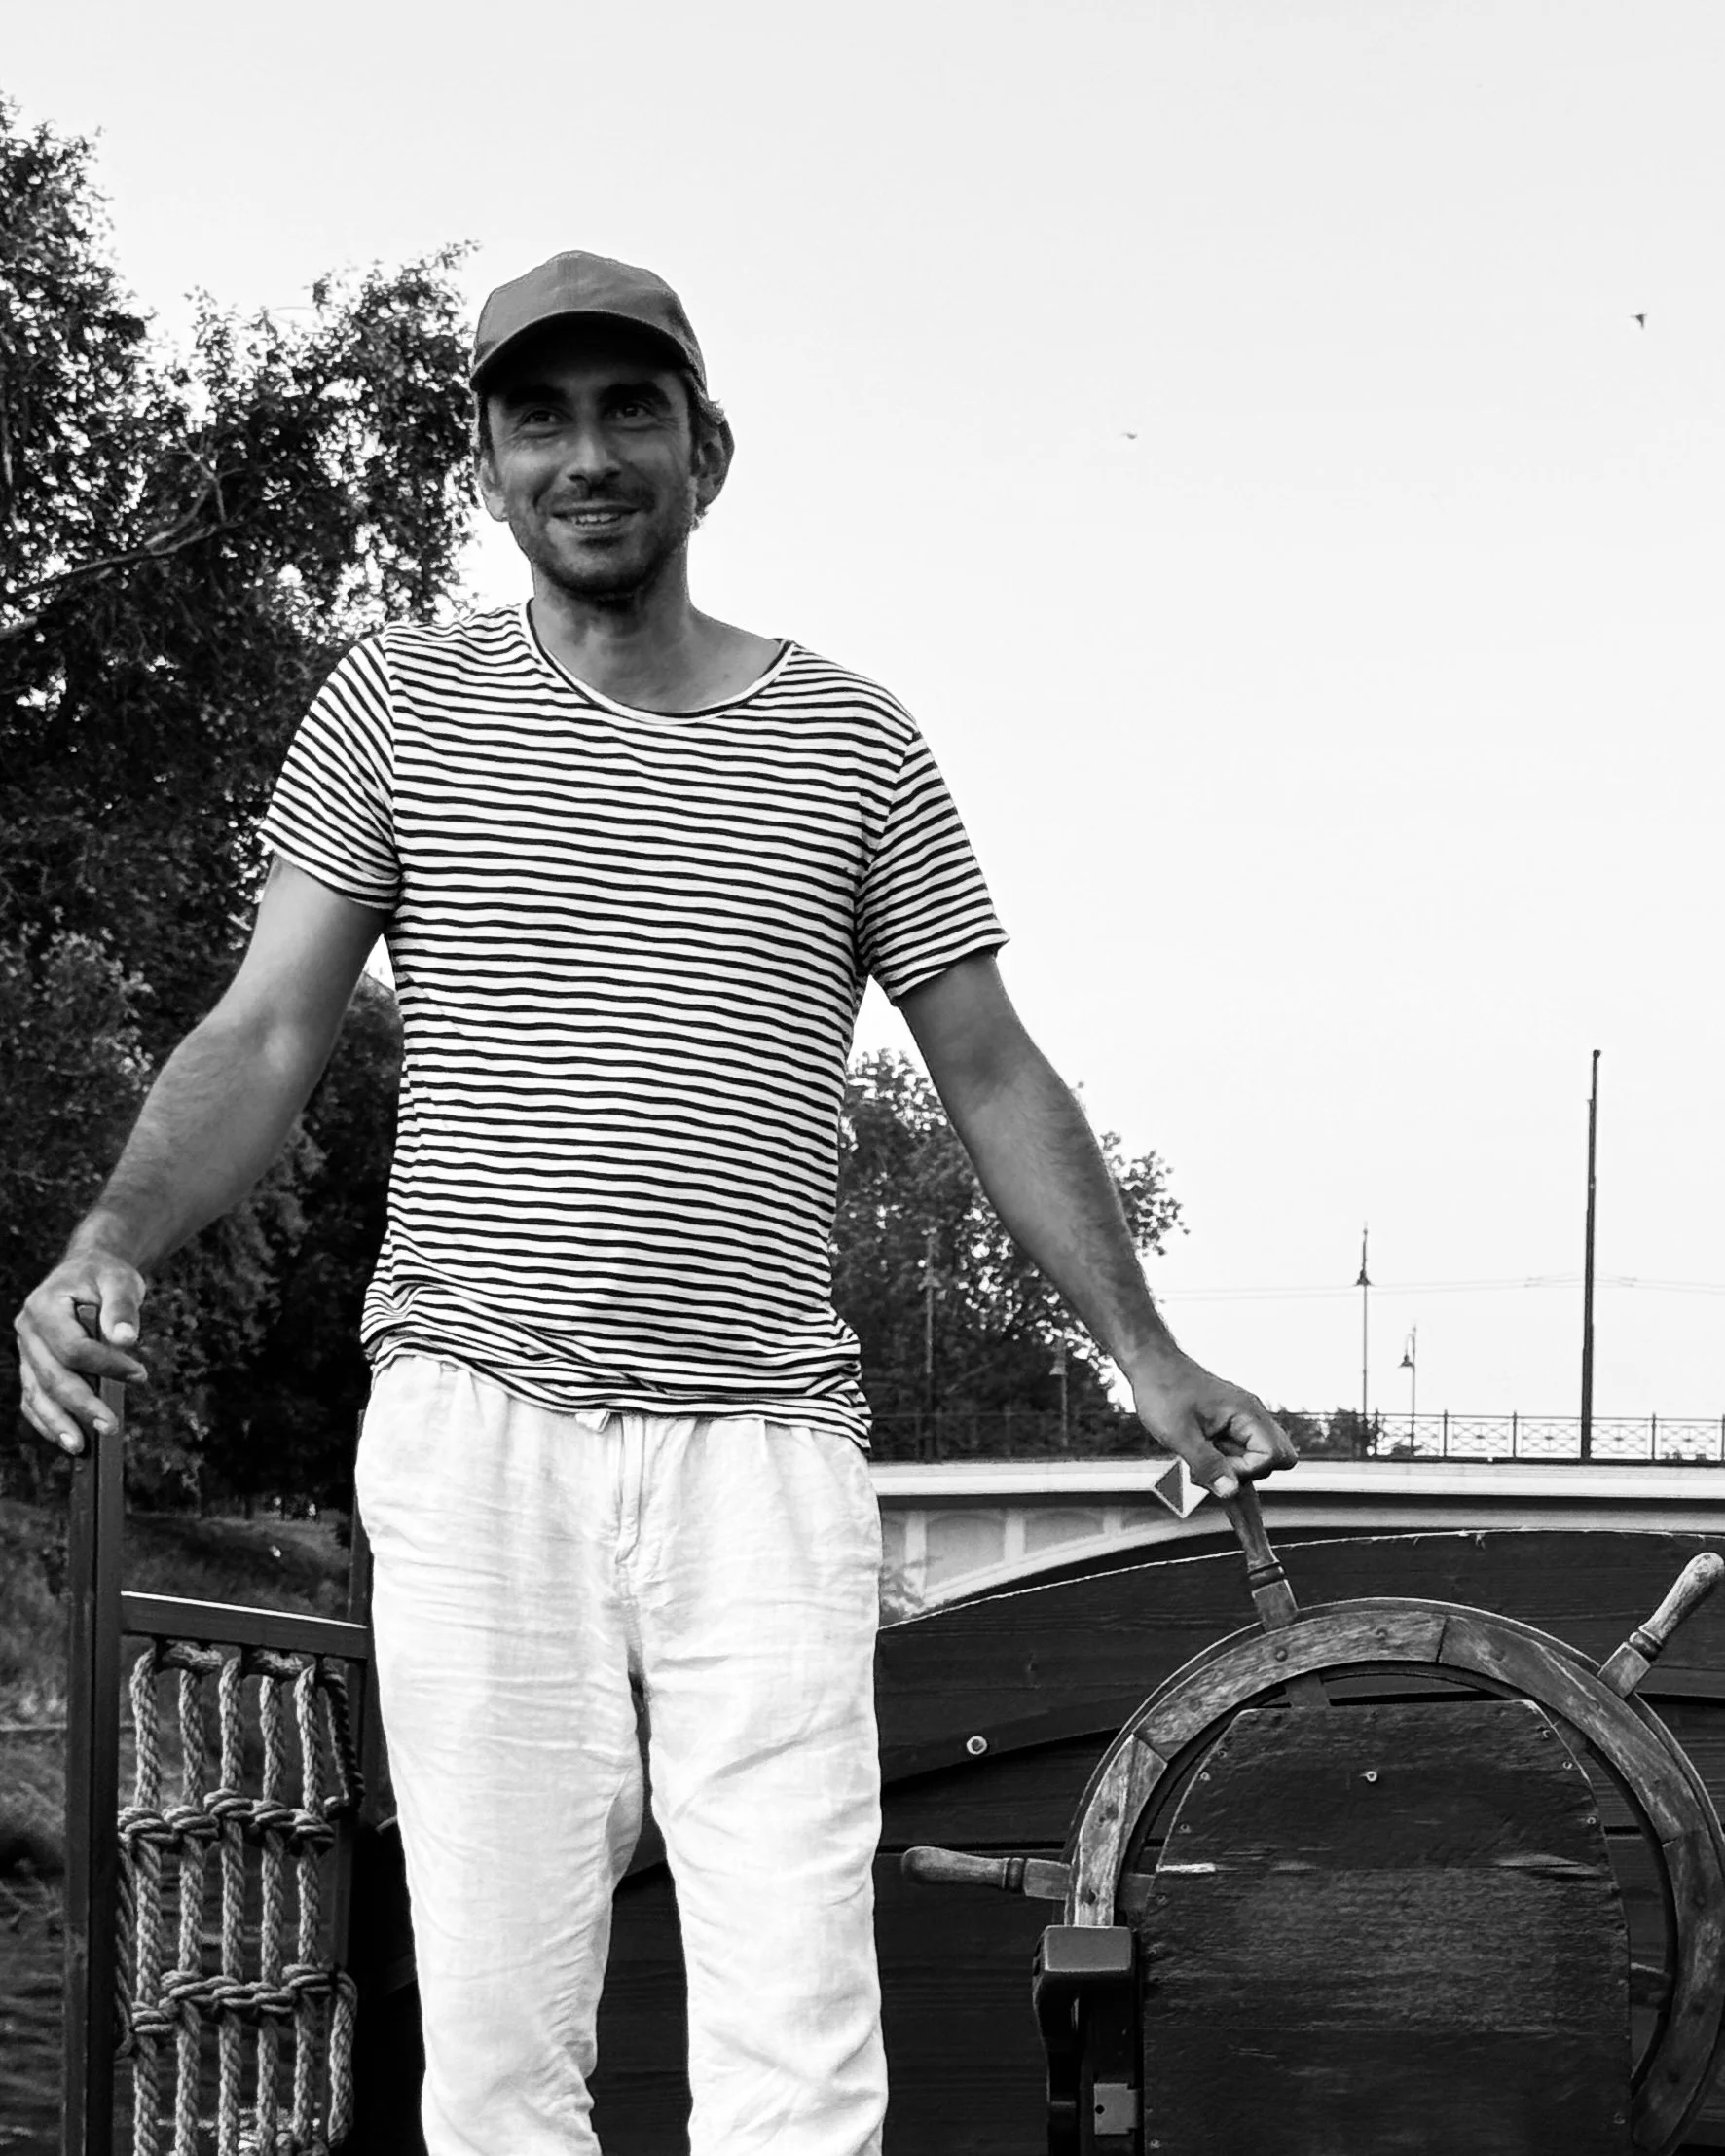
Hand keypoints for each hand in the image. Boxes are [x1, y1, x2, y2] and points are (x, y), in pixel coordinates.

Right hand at [14, 1251, 148, 1455]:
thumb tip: (126, 1339)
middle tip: (110, 1426)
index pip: (72, 1347)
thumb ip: (122, 1307)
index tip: (139, 1374)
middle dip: (81, 1405)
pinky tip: (67, 1439)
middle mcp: (27, 1331)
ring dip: (58, 1423)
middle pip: (51, 1376)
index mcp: (44, 1307)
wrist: (87, 1273)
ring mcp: (26, 1352)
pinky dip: (47, 1421)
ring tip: (81, 1446)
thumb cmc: (105, 1277)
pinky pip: (33, 1399)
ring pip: (36, 1394)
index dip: (105, 1365)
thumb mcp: (120, 1281)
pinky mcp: (32, 1367)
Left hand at [1130, 1351, 1296, 1500]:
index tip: (1215, 1465)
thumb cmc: (1163, 1391)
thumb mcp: (1179, 1434)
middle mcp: (1251, 1415)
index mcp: (1246, 1412)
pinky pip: (1241, 1451)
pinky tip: (1204, 1464)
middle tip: (1210, 1465)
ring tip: (1198, 1460)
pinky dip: (1226, 1463)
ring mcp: (1241, 1420)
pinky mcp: (1229, 1425)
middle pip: (1277, 1458)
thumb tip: (1231, 1491)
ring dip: (1232, 1468)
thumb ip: (1207, 1464)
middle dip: (1246, 1472)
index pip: (1273, 1456)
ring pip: (1258, 1458)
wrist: (1151, 1364)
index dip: (1246, 1470)